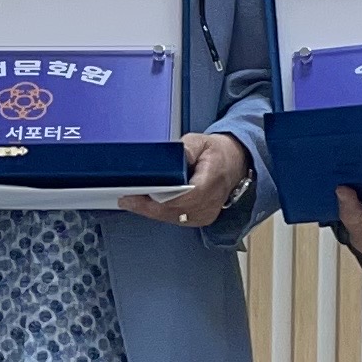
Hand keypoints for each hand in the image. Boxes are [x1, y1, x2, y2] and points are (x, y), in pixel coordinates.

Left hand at [126, 130, 251, 228]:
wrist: (234, 164)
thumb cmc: (217, 153)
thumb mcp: (201, 141)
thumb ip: (186, 148)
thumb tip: (171, 156)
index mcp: (211, 182)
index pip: (183, 198)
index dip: (157, 201)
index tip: (136, 196)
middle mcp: (210, 202)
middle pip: (174, 212)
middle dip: (148, 207)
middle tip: (127, 200)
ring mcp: (207, 214)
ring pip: (174, 219)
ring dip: (152, 212)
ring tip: (132, 202)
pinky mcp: (202, 219)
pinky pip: (178, 220)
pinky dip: (162, 214)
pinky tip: (148, 207)